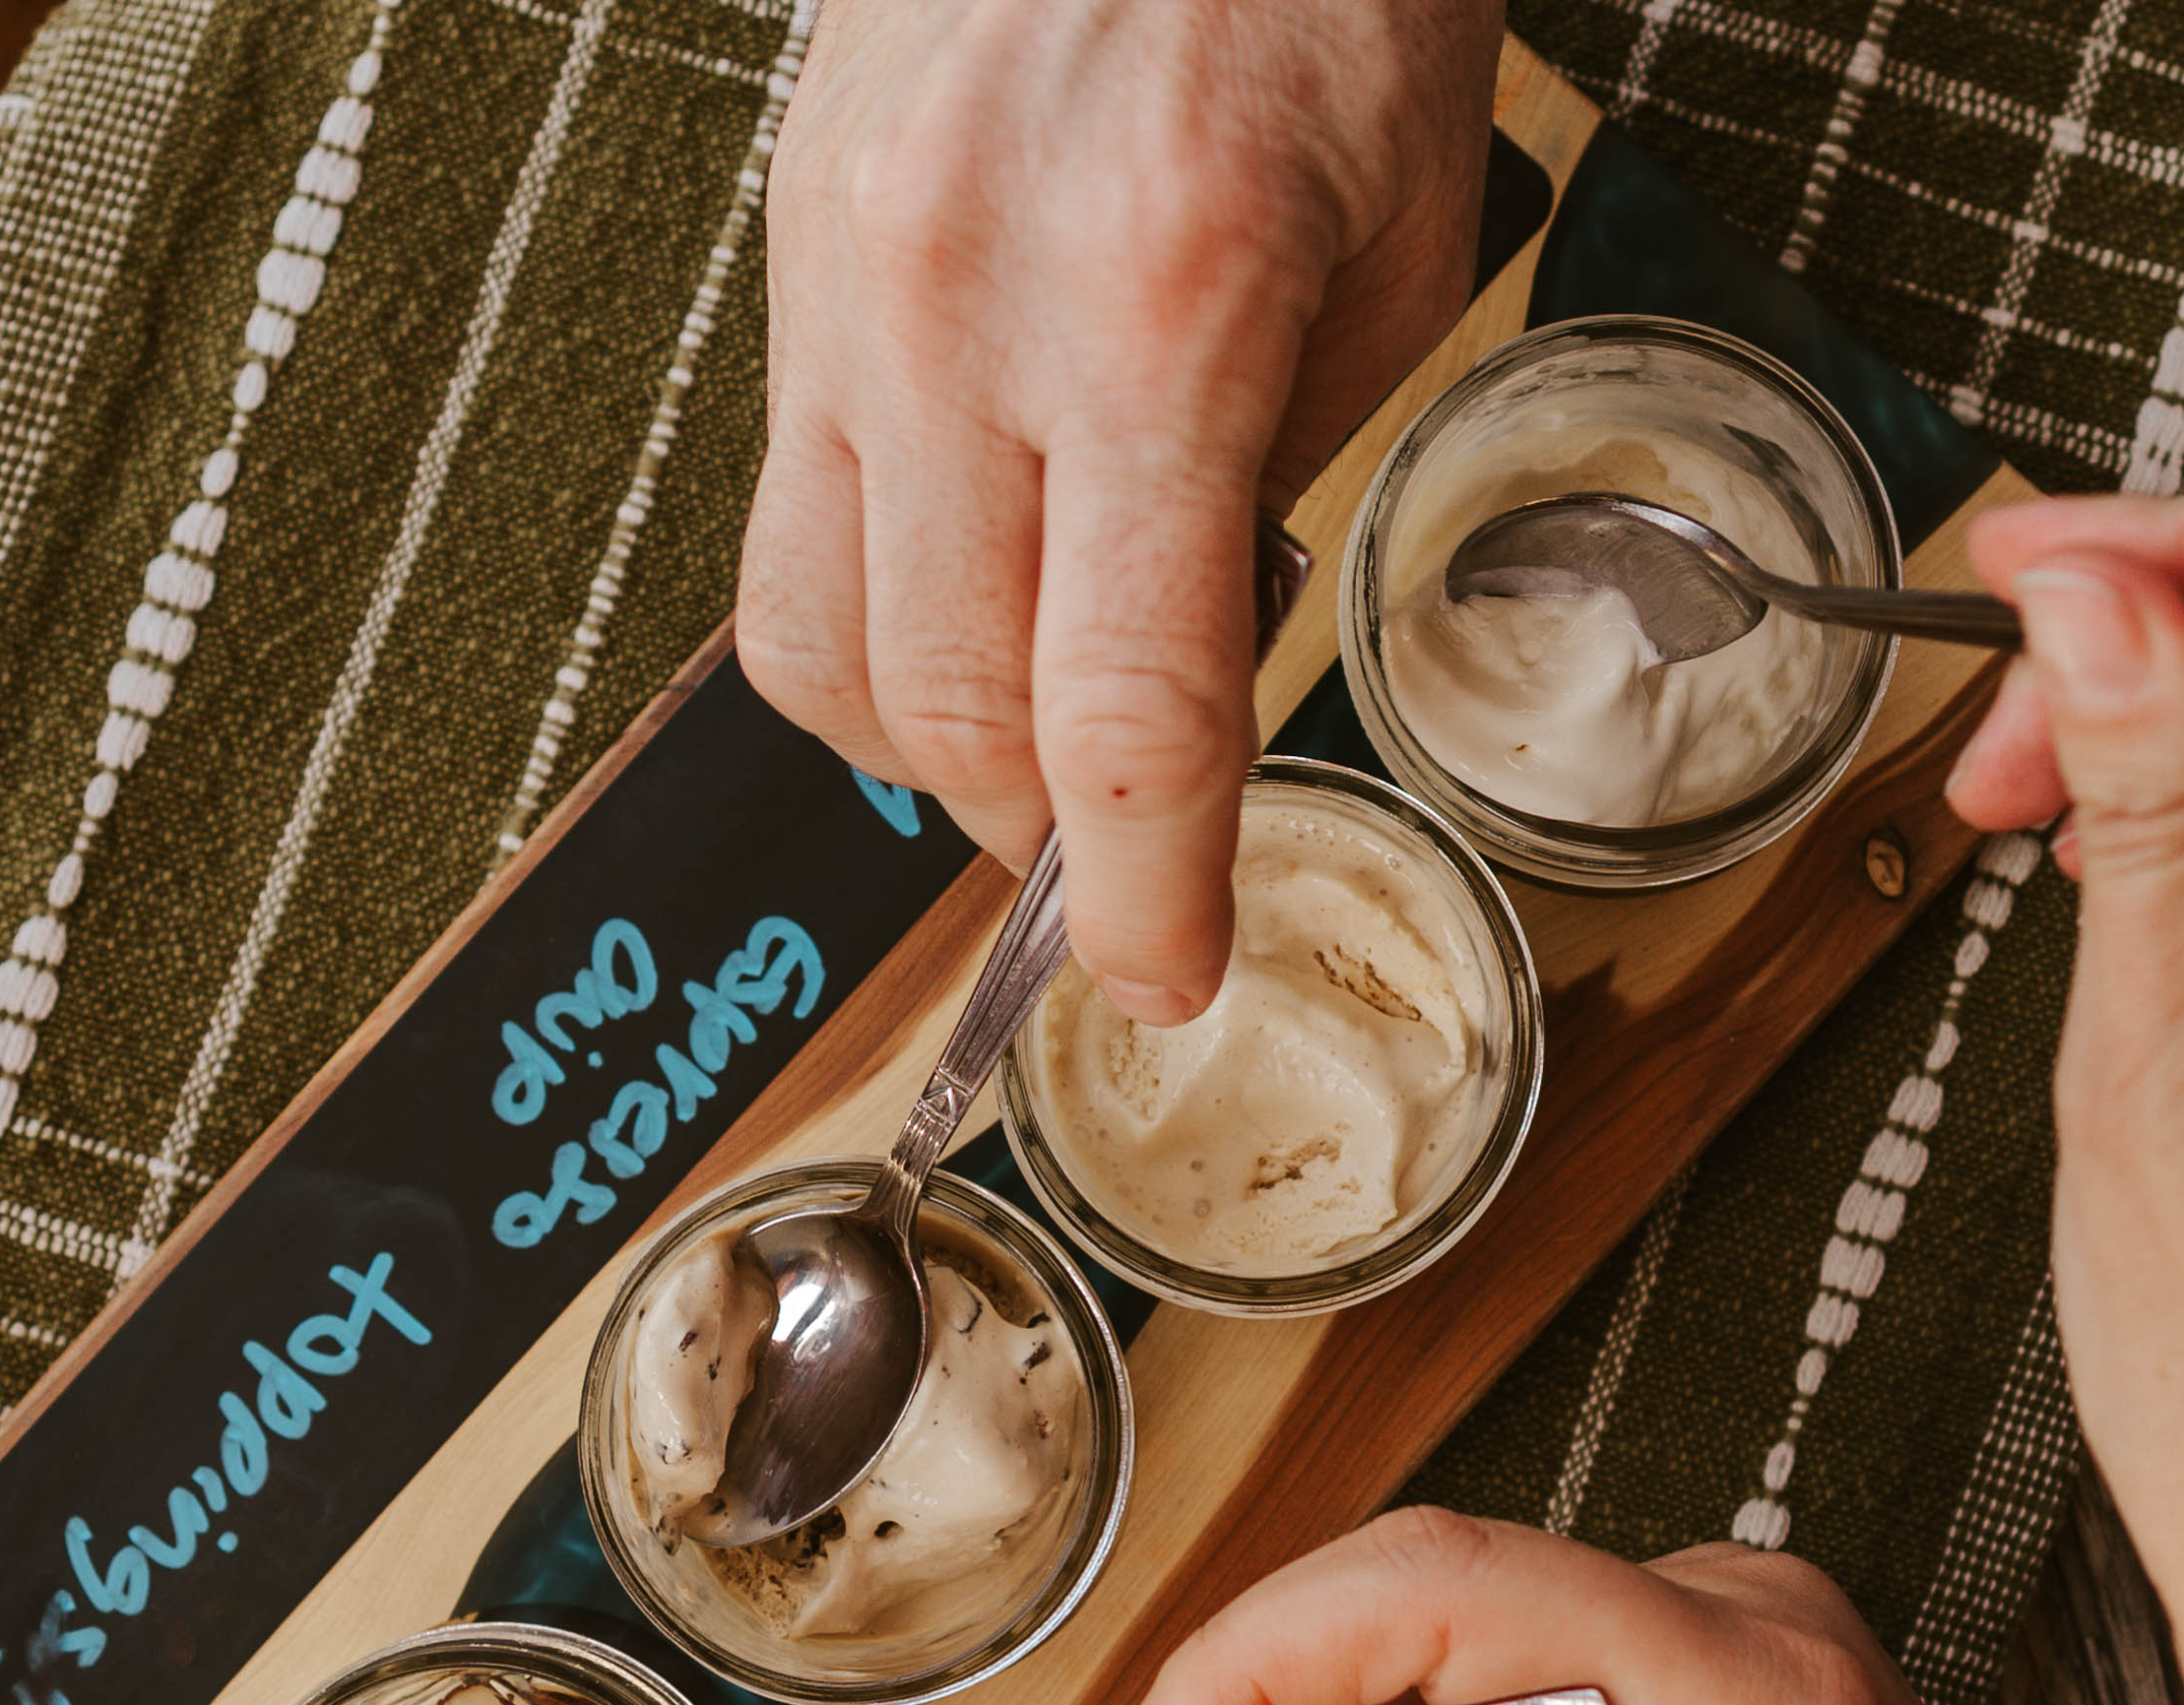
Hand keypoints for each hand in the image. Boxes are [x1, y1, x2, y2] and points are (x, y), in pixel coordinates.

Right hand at [741, 0, 1502, 1020]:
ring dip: (928, 747)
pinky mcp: (788, 259)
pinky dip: (872, 617)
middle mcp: (966, 305)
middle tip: (1125, 854)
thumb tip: (1193, 667)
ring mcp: (845, 282)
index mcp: (1165, 306)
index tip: (1160, 977)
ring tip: (1033, 726)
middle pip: (943, 711)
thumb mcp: (1397, 250)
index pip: (1120, 705)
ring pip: (818, 651)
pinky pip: (786, 526)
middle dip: (1040, 833)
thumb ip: (1284, 483)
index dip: (1141, 889)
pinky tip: (967, 584)